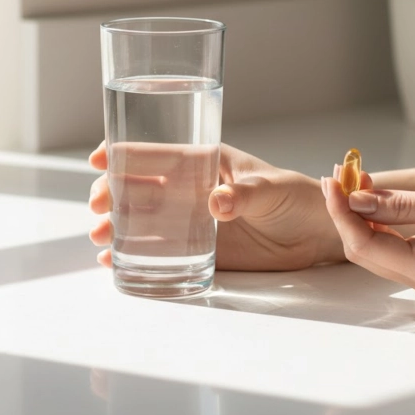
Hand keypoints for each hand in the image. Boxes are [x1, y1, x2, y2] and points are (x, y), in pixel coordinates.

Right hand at [89, 143, 369, 270]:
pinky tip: (114, 261)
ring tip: (101, 237)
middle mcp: (192, 191)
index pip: (159, 153)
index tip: (100, 157)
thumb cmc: (295, 196)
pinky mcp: (200, 251)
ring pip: (144, 220)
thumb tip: (216, 202)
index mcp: (205, 163)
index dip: (126, 153)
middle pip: (141, 187)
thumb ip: (245, 194)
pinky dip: (136, 254)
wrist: (315, 232)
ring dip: (118, 225)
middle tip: (98, 207)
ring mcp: (193, 222)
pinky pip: (162, 252)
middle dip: (113, 193)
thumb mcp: (271, 188)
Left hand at [322, 174, 414, 296]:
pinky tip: (376, 194)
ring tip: (353, 178)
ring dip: (361, 213)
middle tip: (339, 172)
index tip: (332, 178)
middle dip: (346, 211)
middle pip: (365, 249)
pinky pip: (396, 242)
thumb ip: (401, 206)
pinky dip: (381, 218)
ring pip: (378, 246)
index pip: (363, 245)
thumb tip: (354, 202)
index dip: (341, 212)